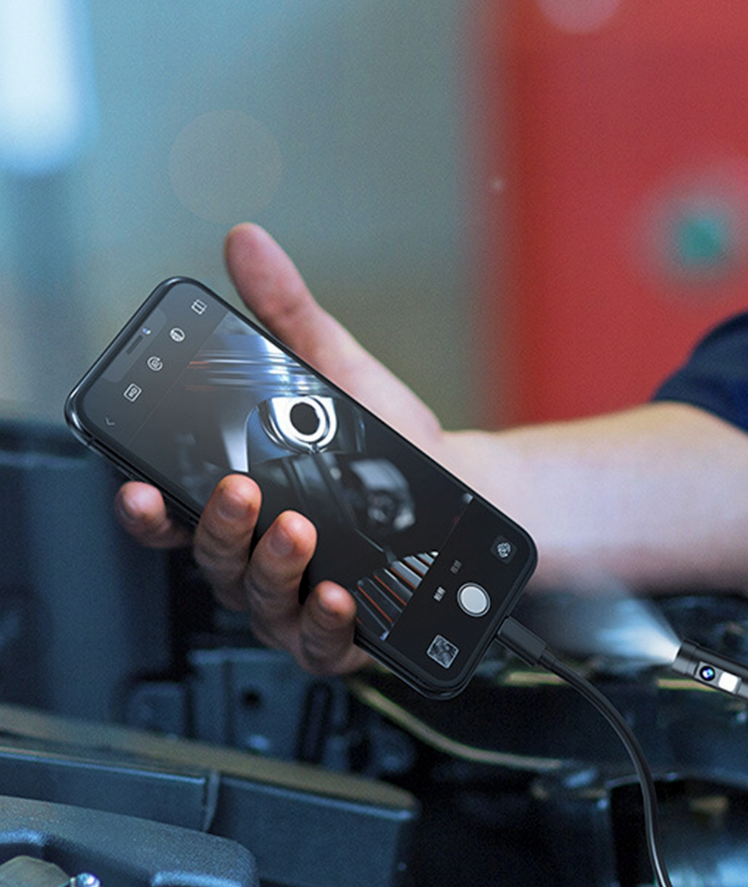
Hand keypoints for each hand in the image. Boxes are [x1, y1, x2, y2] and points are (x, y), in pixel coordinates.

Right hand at [116, 223, 446, 674]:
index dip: (148, 508)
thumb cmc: (394, 448)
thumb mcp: (338, 374)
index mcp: (246, 501)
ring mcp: (298, 600)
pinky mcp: (344, 633)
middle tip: (244, 492)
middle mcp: (259, 556)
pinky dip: (326, 623)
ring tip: (297, 528)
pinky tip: (340, 595)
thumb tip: (247, 244)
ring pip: (260, 598)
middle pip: (214, 557)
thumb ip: (288, 316)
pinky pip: (320, 643)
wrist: (467, 497)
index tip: (140, 487)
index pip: (176, 513)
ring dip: (272, 565)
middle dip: (221, 526)